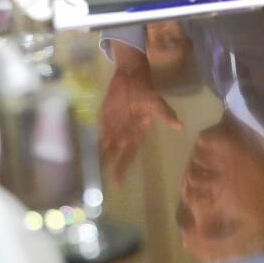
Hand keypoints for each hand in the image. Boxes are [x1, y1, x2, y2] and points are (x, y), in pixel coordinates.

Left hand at [99, 48, 182, 183]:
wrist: (130, 77)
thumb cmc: (145, 91)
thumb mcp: (155, 103)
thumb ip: (165, 115)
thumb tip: (180, 125)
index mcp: (136, 134)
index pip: (128, 156)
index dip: (123, 168)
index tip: (117, 183)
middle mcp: (123, 135)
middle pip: (114, 156)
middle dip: (108, 168)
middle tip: (98, 186)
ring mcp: (112, 128)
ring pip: (104, 148)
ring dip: (97, 158)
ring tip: (88, 173)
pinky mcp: (103, 120)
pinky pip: (96, 135)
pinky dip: (90, 144)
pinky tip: (83, 154)